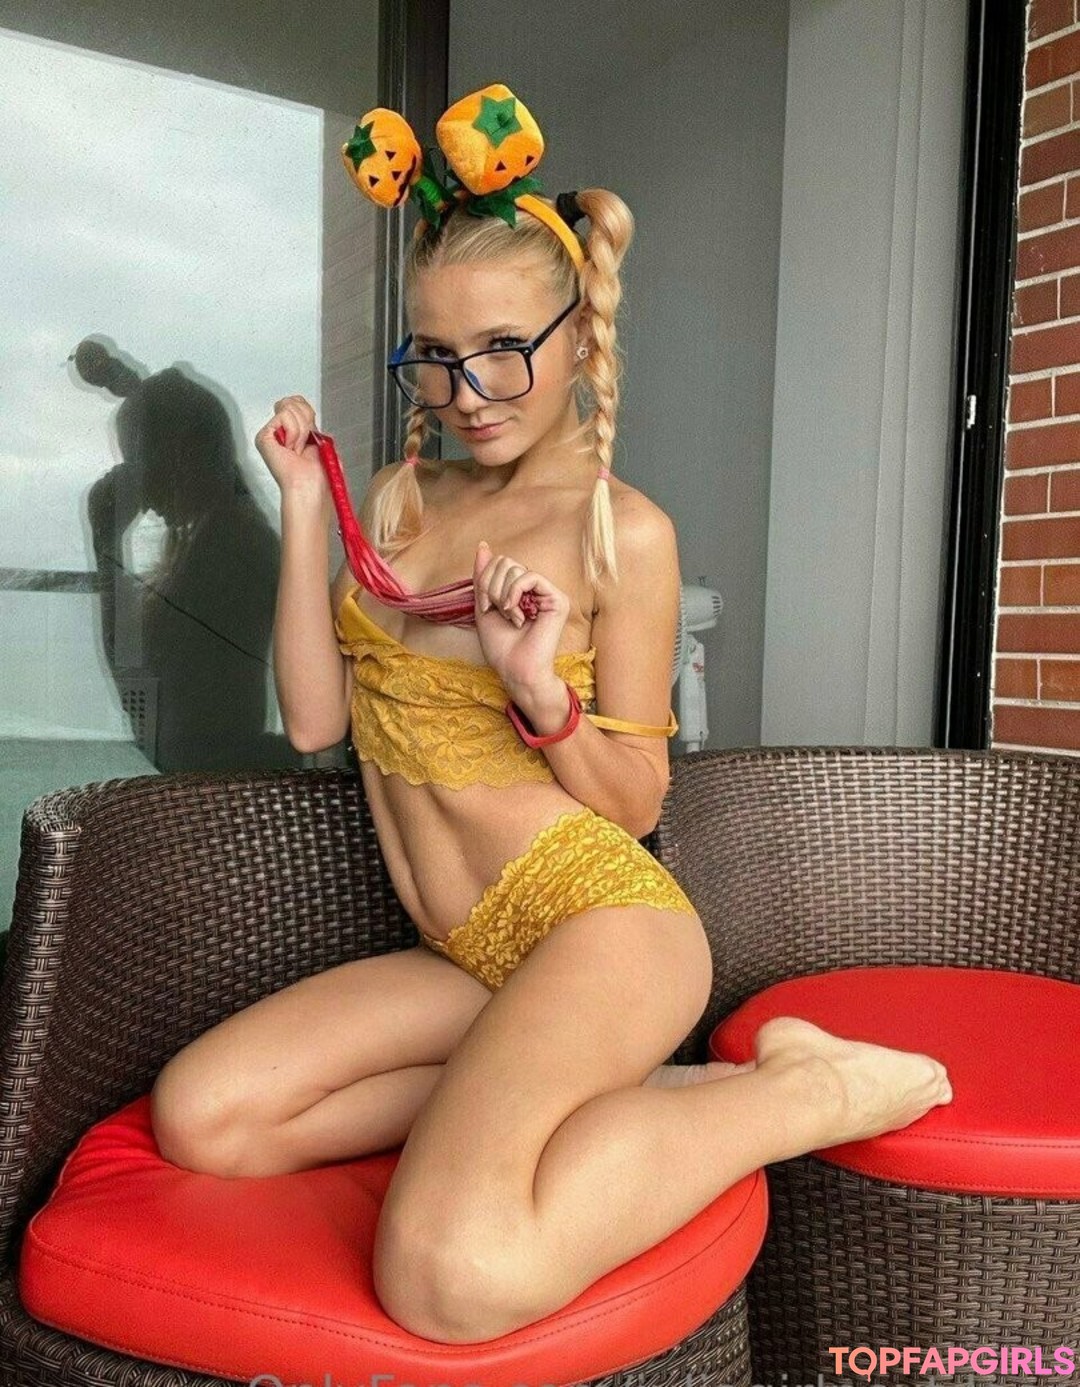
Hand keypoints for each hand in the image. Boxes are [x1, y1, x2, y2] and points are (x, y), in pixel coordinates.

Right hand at [254, 395, 330, 502]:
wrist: (310, 486)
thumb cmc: (319, 474)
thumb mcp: (320, 439)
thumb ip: (309, 418)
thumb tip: (297, 402)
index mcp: (294, 432)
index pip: (297, 402)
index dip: (308, 412)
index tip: (311, 433)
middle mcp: (280, 431)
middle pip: (293, 401)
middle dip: (306, 421)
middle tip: (304, 444)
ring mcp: (270, 434)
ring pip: (289, 407)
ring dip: (300, 430)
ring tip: (298, 449)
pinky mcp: (263, 436)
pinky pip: (284, 416)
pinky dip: (294, 432)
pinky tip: (290, 448)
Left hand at [472, 540, 570, 695]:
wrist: (515, 670)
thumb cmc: (501, 646)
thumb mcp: (483, 605)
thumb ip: (483, 576)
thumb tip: (483, 546)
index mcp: (520, 590)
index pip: (499, 563)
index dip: (484, 581)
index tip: (484, 606)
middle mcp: (536, 589)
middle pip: (506, 562)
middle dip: (491, 587)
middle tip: (496, 611)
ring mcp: (548, 593)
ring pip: (515, 569)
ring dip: (502, 594)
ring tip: (509, 616)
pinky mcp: (557, 599)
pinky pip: (530, 577)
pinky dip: (515, 593)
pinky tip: (516, 613)